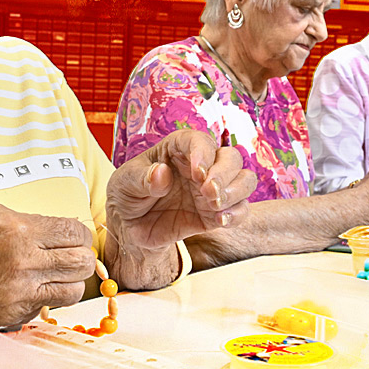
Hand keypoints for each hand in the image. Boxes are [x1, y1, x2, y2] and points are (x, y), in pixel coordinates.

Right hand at [0, 203, 95, 326]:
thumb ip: (19, 219)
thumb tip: (48, 225)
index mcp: (15, 230)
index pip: (74, 232)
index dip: (78, 233)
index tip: (72, 235)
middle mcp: (21, 263)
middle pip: (82, 263)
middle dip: (80, 256)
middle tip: (68, 254)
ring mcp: (16, 293)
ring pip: (72, 291)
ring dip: (66, 281)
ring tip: (50, 274)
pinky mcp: (9, 314)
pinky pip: (44, 308)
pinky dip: (42, 299)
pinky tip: (25, 288)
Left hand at [107, 129, 258, 252]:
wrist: (131, 228)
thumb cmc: (127, 195)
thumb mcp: (124, 183)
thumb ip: (141, 178)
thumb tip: (161, 173)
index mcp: (178, 149)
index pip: (199, 141)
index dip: (203, 153)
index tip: (198, 172)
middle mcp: (201, 166)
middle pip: (231, 157)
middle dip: (225, 173)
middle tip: (208, 191)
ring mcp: (211, 189)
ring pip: (245, 180)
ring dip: (237, 191)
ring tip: (215, 205)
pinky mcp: (216, 213)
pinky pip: (241, 210)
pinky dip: (237, 214)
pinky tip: (220, 220)